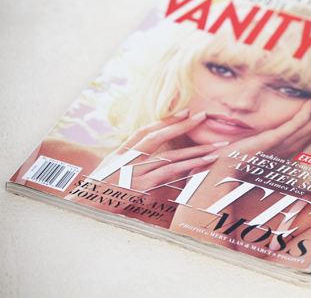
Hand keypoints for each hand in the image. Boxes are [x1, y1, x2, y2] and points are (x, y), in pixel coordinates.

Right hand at [91, 109, 222, 191]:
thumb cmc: (100, 191)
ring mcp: (136, 171)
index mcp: (122, 152)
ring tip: (216, 146)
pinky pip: (170, 173)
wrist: (86, 208)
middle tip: (203, 116)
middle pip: (159, 136)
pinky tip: (204, 163)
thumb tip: (145, 152)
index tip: (185, 111)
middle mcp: (129, 158)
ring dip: (195, 150)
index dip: (166, 120)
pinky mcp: (143, 186)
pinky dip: (189, 167)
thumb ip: (128, 158)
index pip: (147, 130)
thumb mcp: (111, 170)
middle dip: (183, 125)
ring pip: (170, 156)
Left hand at [210, 94, 310, 160]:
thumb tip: (277, 122)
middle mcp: (291, 147)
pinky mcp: (274, 139)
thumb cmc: (241, 154)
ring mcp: (283, 144)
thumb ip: (272, 134)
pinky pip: (296, 124)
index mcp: (290, 147)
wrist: (226, 165)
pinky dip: (307, 111)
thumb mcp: (261, 142)